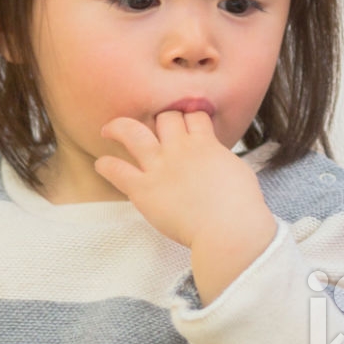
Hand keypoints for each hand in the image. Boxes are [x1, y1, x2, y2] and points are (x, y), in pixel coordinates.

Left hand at [96, 110, 275, 301]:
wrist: (228, 228)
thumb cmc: (241, 205)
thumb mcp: (237, 169)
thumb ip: (219, 158)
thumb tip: (214, 157)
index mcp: (206, 144)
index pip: (193, 115)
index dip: (189, 116)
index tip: (185, 122)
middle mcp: (180, 149)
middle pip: (165, 117)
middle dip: (161, 120)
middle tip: (153, 128)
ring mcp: (159, 167)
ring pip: (132, 132)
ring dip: (119, 128)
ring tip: (109, 130)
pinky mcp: (143, 189)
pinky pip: (116, 169)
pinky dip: (106, 165)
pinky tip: (103, 165)